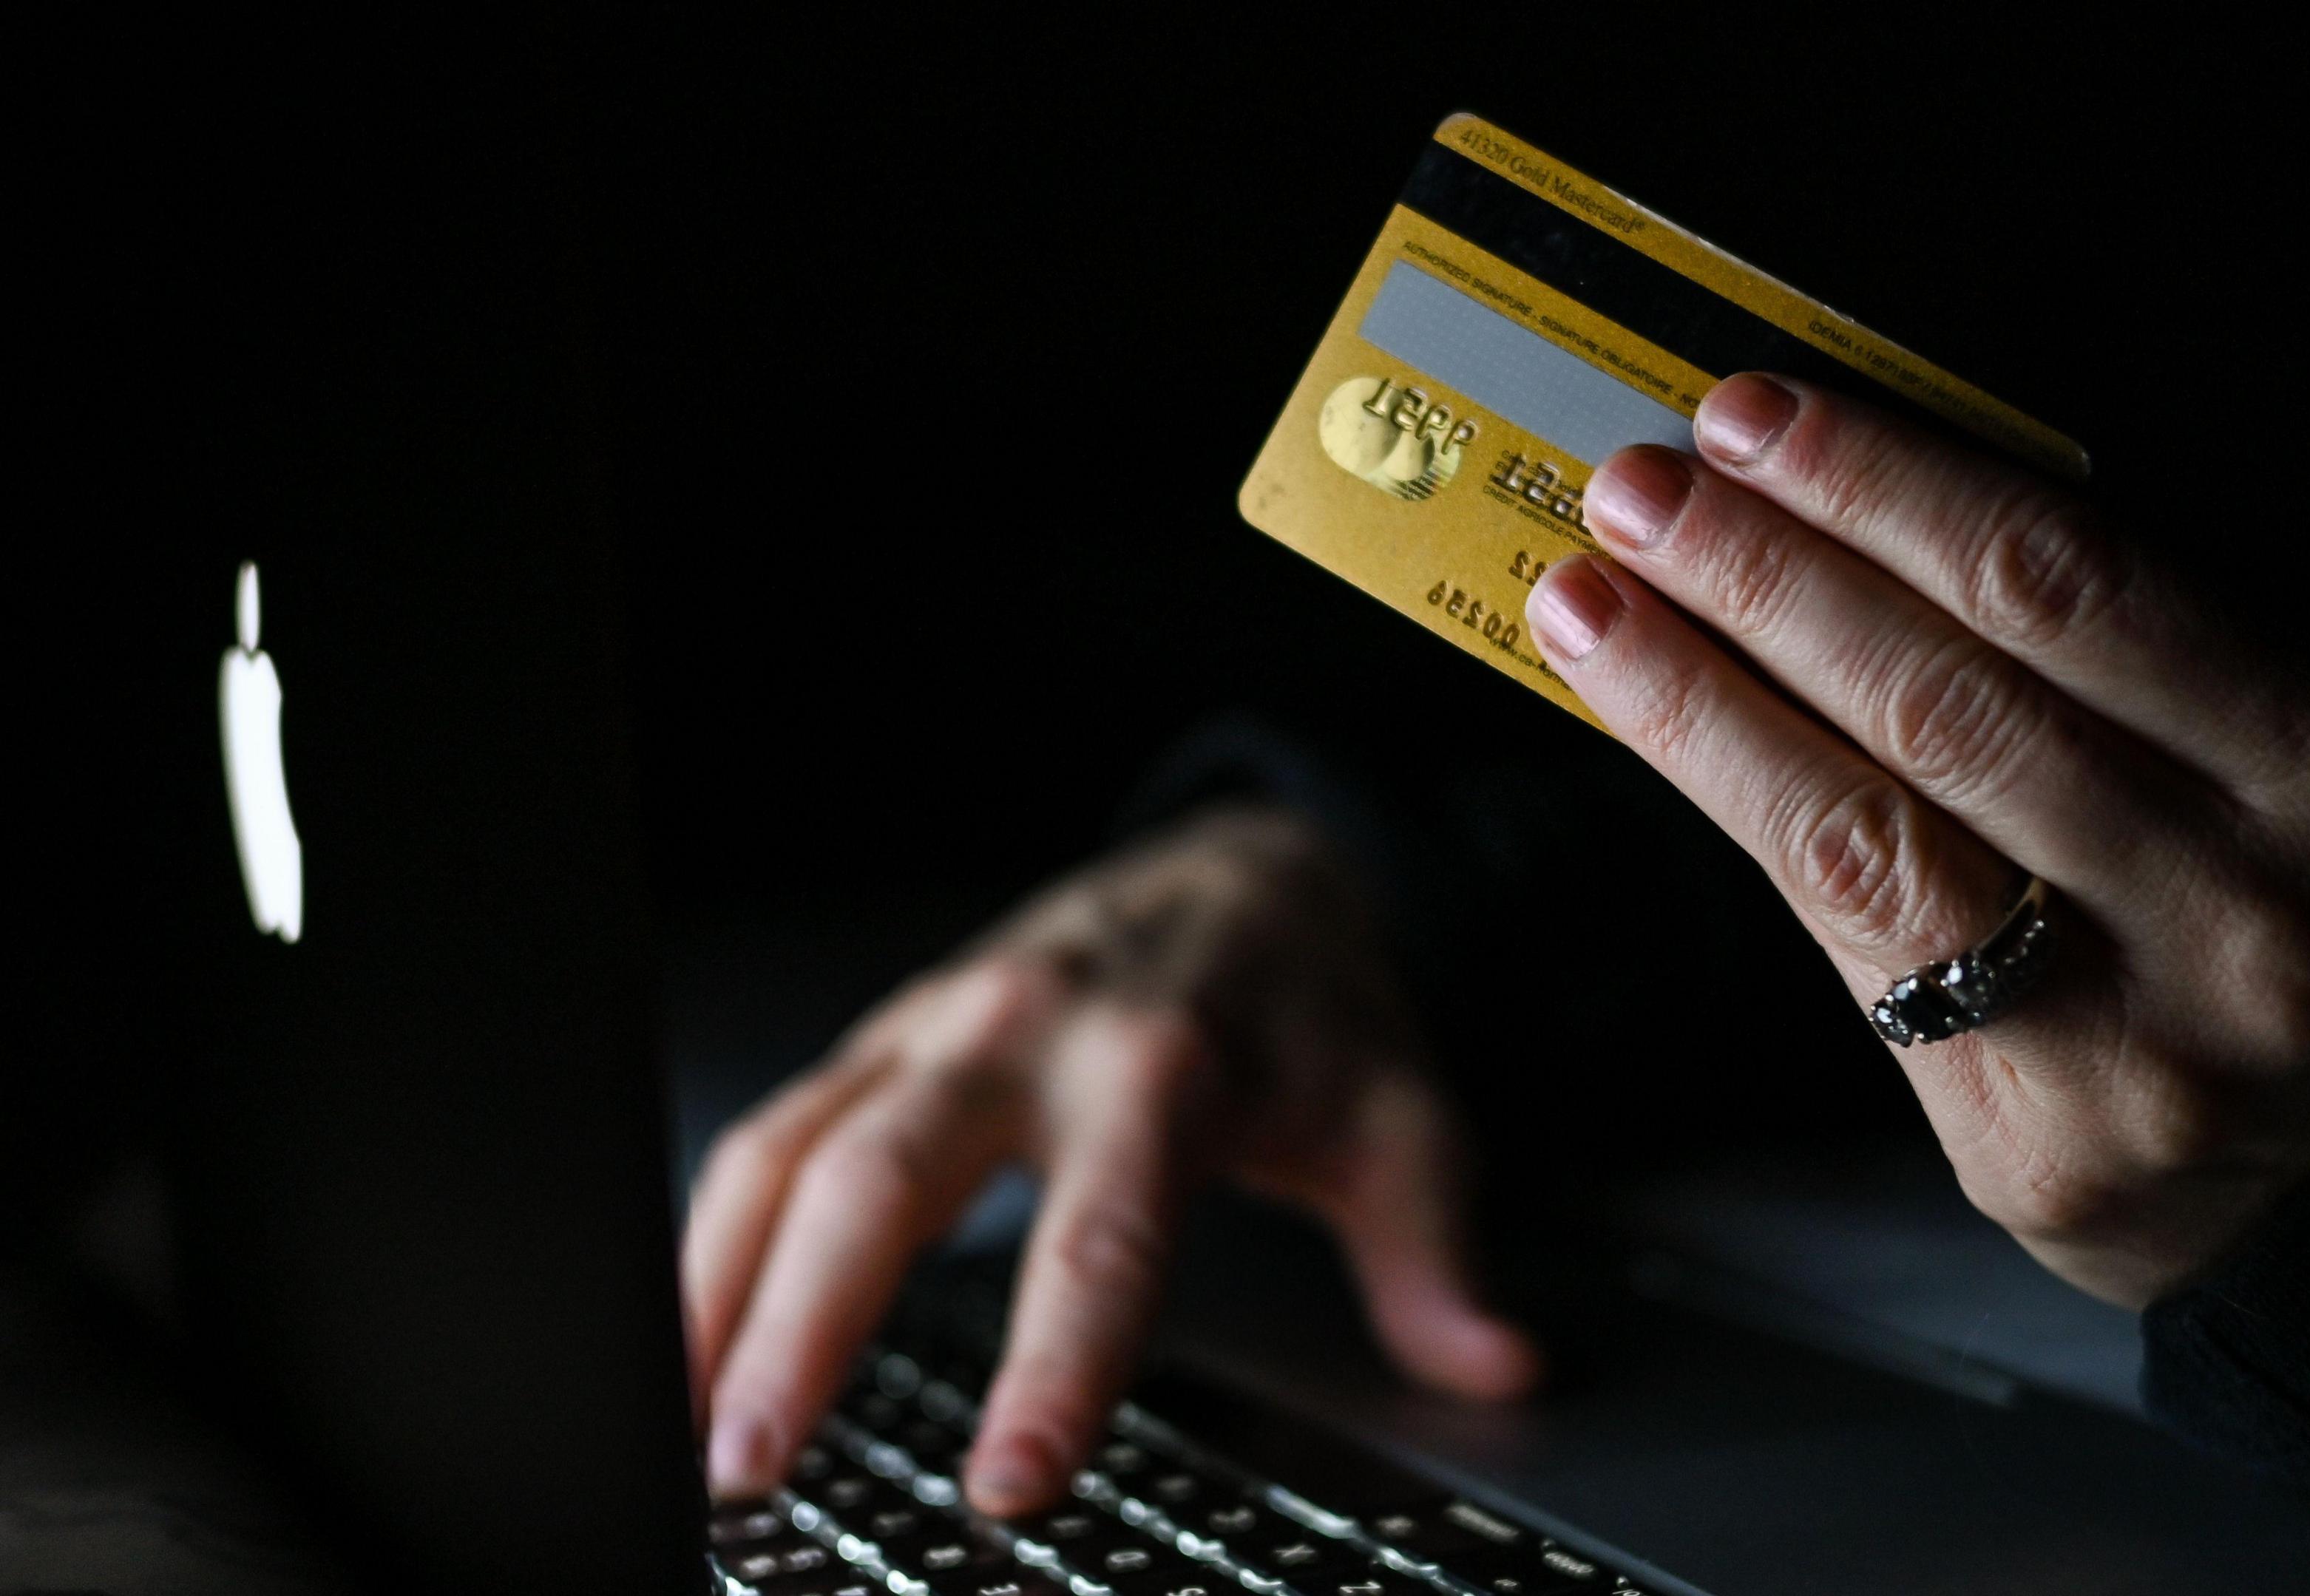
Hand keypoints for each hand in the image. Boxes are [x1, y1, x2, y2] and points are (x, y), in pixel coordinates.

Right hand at [681, 804, 1536, 1511]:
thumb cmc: (1312, 1007)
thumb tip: (1495, 1367)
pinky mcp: (887, 1035)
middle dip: (808, 1323)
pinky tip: (689, 1331)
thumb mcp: (1401, 1120)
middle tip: (757, 1466)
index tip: (1012, 1483)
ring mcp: (938, 1025)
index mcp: (1163, 1065)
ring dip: (723, 1285)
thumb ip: (1431, 1254)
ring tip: (682, 1425)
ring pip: (794, 1145)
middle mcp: (1026, 1032)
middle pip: (886, 1176)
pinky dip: (712, 1231)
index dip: (1056, 1366)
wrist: (1249, 865)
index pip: (1101, 1236)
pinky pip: (773, 1125)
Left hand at [1529, 375, 2309, 1306]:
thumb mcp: (2292, 729)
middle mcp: (2253, 909)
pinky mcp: (2038, 1140)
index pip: (2069, 582)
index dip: (1888, 485)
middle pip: (1948, 702)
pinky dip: (1735, 809)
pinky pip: (1851, 944)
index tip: (1758, 413)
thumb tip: (1874, 480)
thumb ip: (2131, 617)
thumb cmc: (2299, 888)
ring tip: (1588, 595)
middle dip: (1768, 573)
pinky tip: (1648, 721)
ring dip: (1701, 694)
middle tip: (1639, 486)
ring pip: (1868, 834)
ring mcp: (2144, 1044)